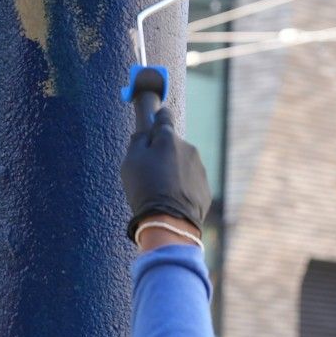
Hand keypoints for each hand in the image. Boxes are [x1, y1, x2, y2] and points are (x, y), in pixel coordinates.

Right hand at [121, 107, 211, 238]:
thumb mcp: (130, 161)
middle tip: (149, 172)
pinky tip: (171, 201)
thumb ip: (138, 141)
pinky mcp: (205, 188)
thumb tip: (145, 133)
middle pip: (173, 145)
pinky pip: (190, 183)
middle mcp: (188, 149)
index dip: (158, 117)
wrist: (169, 220)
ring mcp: (199, 169)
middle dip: (163, 153)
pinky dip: (182, 188)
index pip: (164, 117)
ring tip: (159, 191)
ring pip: (183, 164)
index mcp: (169, 138)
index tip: (155, 118)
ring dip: (173, 172)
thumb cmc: (145, 188)